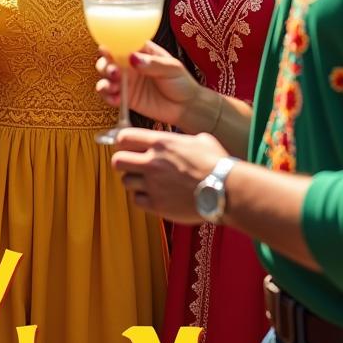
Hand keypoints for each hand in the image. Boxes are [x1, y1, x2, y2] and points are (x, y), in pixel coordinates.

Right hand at [96, 41, 203, 127]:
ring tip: (114, 87)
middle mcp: (130, 64)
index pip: (122, 42)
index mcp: (141, 51)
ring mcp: (127, 81)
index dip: (111, 43)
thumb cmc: (181, 82)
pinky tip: (116, 99)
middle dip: (106, 64)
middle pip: (108, 59)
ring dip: (104, 81)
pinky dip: (108, 97)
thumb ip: (153, 64)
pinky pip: (110, 95)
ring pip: (105, 77)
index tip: (107, 49)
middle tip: (115, 72)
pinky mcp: (126, 97)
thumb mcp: (172, 68)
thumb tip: (133, 58)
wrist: (186, 107)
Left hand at [112, 128, 227, 221]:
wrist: (225, 190)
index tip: (127, 145)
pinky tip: (155, 195)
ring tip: (147, 182)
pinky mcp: (157, 205)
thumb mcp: (199, 140)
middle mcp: (152, 163)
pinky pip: (136, 200)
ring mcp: (153, 185)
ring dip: (134, 181)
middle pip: (117, 161)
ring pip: (126, 182)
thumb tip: (177, 141)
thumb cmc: (216, 163)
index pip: (124, 137)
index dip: (123, 141)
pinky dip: (142, 198)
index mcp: (161, 143)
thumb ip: (179, 140)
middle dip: (123, 162)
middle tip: (133, 165)